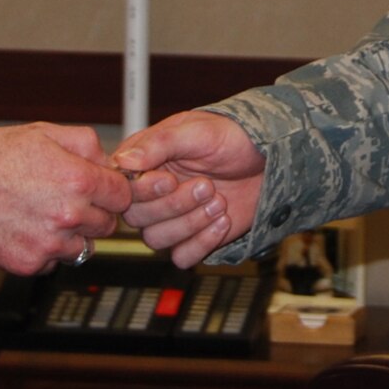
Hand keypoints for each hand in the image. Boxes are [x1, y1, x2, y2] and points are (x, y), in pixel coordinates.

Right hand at [0, 123, 132, 274]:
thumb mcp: (42, 133)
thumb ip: (85, 145)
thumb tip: (108, 161)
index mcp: (77, 179)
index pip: (123, 196)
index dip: (113, 190)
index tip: (103, 189)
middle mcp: (67, 215)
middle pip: (107, 225)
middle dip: (94, 212)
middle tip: (68, 200)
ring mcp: (48, 243)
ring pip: (83, 247)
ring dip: (72, 235)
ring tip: (44, 215)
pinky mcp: (28, 264)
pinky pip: (53, 262)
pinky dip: (45, 251)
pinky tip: (27, 229)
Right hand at [112, 111, 264, 268]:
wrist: (266, 160)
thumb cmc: (231, 138)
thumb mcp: (197, 131)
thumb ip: (159, 144)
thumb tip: (124, 160)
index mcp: (144, 161)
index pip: (122, 187)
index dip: (144, 189)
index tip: (170, 179)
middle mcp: (151, 192)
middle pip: (137, 217)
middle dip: (175, 205)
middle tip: (206, 186)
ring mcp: (170, 218)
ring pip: (156, 239)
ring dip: (190, 223)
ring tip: (218, 202)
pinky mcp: (190, 238)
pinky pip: (181, 256)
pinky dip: (202, 243)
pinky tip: (223, 221)